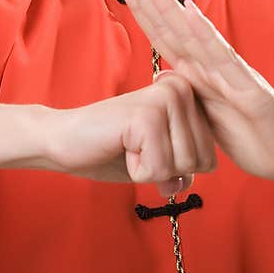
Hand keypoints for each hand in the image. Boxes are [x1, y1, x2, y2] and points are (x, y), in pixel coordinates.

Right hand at [45, 71, 217, 197]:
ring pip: (181, 166)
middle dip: (165, 170)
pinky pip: (158, 169)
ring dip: (150, 169)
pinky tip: (120, 146)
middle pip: (199, 162)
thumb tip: (185, 182)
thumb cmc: (111, 150)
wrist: (63, 141)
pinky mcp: (145, 115)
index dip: (176, 169)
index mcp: (188, 96)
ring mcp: (164, 100)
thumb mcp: (159, 162)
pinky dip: (136, 170)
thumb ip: (185, 169)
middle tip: (135, 148)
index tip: (148, 148)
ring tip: (128, 145)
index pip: (209, 159)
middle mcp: (181, 90)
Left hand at [118, 0, 273, 181]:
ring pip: (192, 32)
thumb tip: (159, 73)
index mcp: (199, 72)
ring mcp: (231, 73)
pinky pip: (224, 59)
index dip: (142, 5)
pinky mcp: (250, 90)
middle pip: (172, 23)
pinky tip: (189, 11)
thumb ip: (187, 95)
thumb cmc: (255, 136)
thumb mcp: (208, 117)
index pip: (163, 32)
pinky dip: (205, 33)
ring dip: (169, 3)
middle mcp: (212, 65)